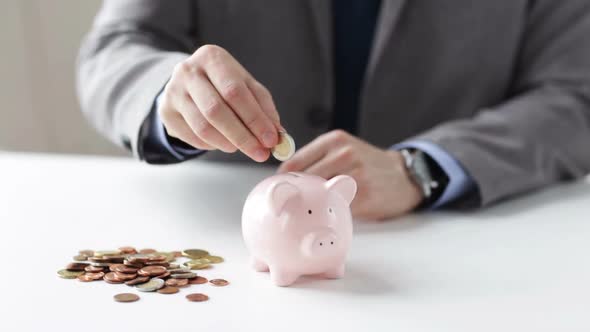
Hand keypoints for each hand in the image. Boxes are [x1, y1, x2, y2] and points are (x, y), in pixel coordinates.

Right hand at [158, 44, 282, 161]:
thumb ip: (264, 108)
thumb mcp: (247, 86)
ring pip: (203, 127)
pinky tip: (224, 143)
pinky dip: (213, 145)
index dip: (255, 119)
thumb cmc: (224, 84)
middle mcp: (188, 71)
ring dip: (228, 143)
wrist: (189, 84)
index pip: (236, 92)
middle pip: (217, 110)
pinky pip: (192, 137)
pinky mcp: (166, 112)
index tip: (271, 140)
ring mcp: (173, 91)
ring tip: (242, 148)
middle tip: (260, 153)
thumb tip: (277, 135)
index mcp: (212, 58)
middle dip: (243, 136)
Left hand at [277, 130, 423, 219]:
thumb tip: (283, 180)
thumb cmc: (367, 166)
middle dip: (295, 195)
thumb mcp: (344, 150)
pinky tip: (329, 216)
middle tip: (288, 208)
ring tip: (308, 212)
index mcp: (333, 141)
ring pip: (318, 194)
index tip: (278, 193)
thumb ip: (317, 160)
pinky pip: (336, 208)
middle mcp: (344, 153)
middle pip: (303, 180)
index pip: (294, 162)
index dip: (283, 182)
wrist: (404, 176)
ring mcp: (354, 174)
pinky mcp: (363, 195)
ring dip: (310, 205)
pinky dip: (329, 214)